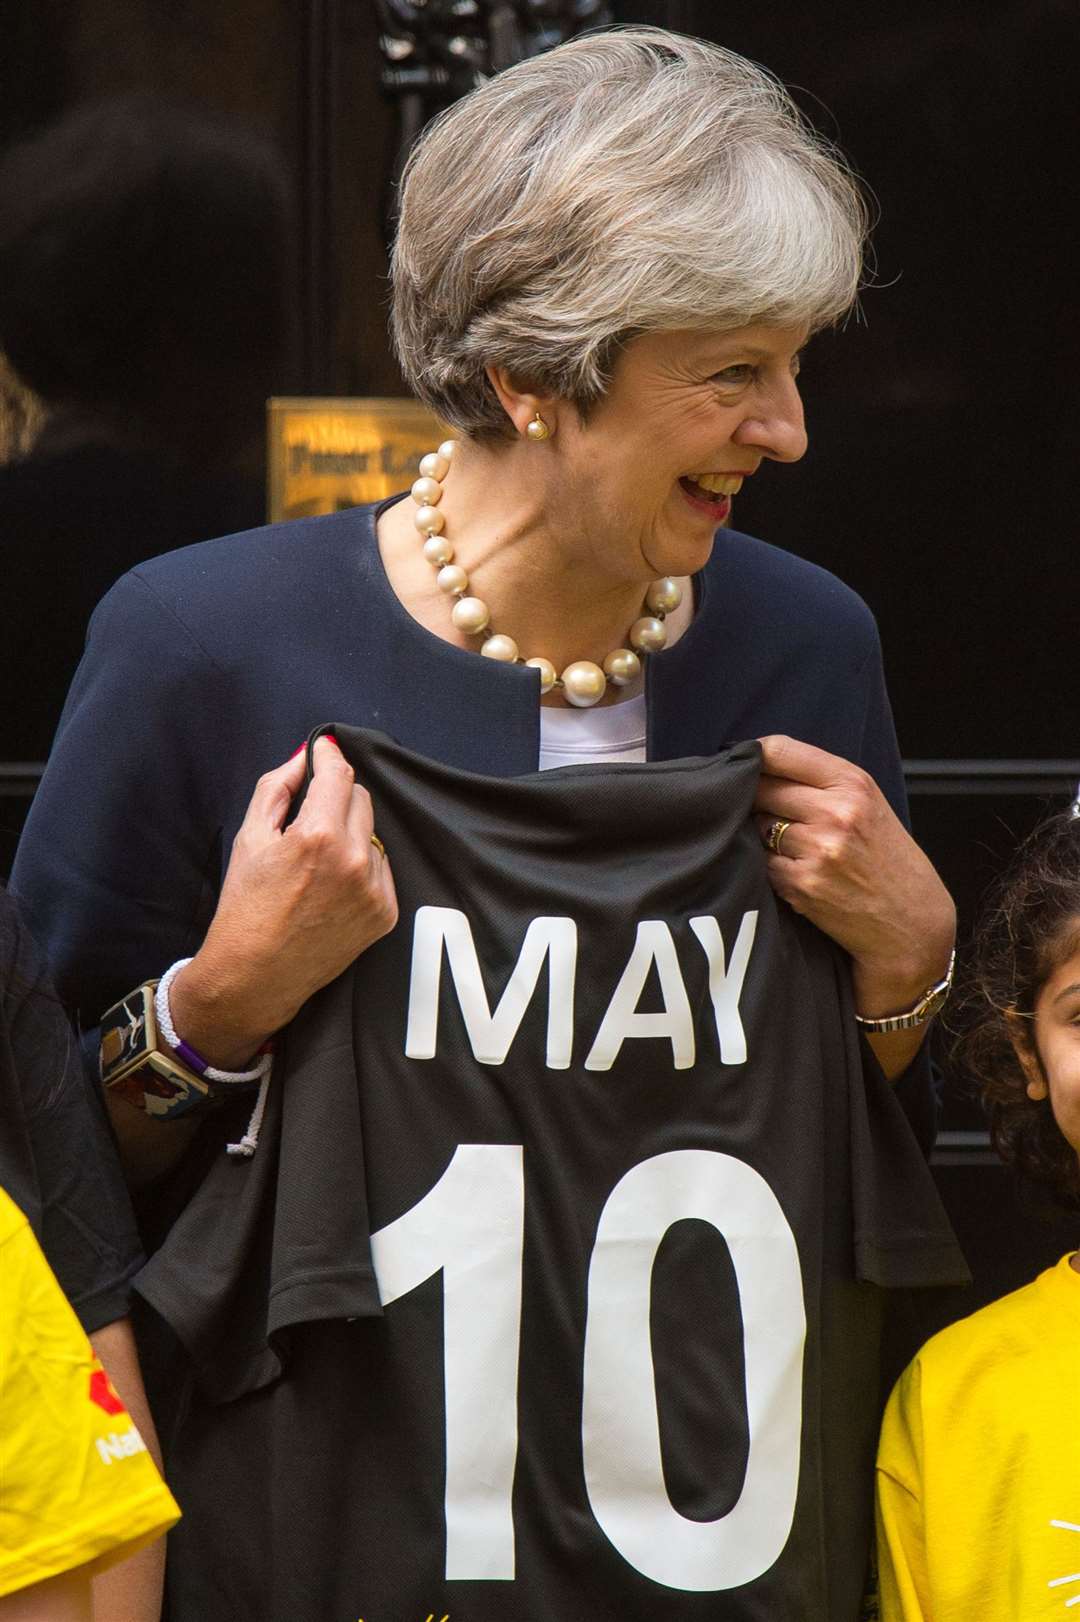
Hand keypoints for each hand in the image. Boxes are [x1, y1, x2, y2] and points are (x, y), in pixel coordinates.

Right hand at [170, 736, 397, 1066]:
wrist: (256, 974)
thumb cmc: (246, 905)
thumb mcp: (250, 838)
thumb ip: (276, 788)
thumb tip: (303, 757)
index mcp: (318, 835)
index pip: (339, 774)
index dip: (329, 755)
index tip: (324, 748)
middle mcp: (353, 859)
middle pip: (360, 798)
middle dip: (336, 797)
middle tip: (310, 816)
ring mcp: (374, 888)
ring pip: (371, 834)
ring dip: (349, 835)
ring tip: (316, 864)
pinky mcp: (385, 912)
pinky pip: (380, 868)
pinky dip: (360, 867)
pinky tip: (331, 887)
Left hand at [753, 735, 954, 1018]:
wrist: (911, 921)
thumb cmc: (886, 859)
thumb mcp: (868, 804)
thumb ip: (821, 782)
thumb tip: (755, 767)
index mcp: (853, 783)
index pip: (780, 750)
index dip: (751, 755)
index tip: (742, 764)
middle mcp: (836, 812)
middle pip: (760, 787)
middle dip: (751, 797)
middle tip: (756, 810)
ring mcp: (818, 849)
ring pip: (756, 825)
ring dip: (758, 833)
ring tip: (783, 844)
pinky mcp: (801, 884)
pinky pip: (760, 862)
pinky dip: (765, 865)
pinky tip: (790, 870)